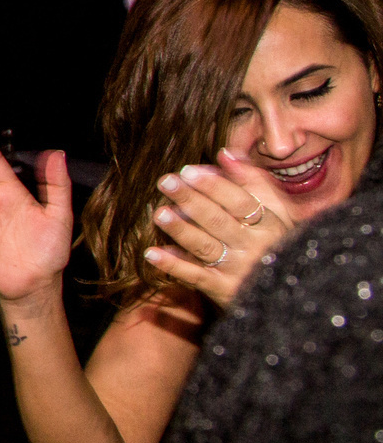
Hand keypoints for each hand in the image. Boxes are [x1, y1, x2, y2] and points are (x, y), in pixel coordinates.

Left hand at [144, 153, 299, 308]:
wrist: (291, 289)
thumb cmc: (277, 240)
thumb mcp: (276, 209)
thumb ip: (252, 179)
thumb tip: (225, 153)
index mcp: (268, 224)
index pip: (239, 202)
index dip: (214, 186)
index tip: (188, 170)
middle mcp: (253, 247)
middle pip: (218, 221)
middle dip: (191, 200)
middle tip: (166, 182)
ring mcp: (237, 269)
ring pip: (206, 247)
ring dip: (181, 230)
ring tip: (160, 213)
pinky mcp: (222, 290)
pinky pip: (196, 276)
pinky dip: (173, 266)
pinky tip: (152, 253)